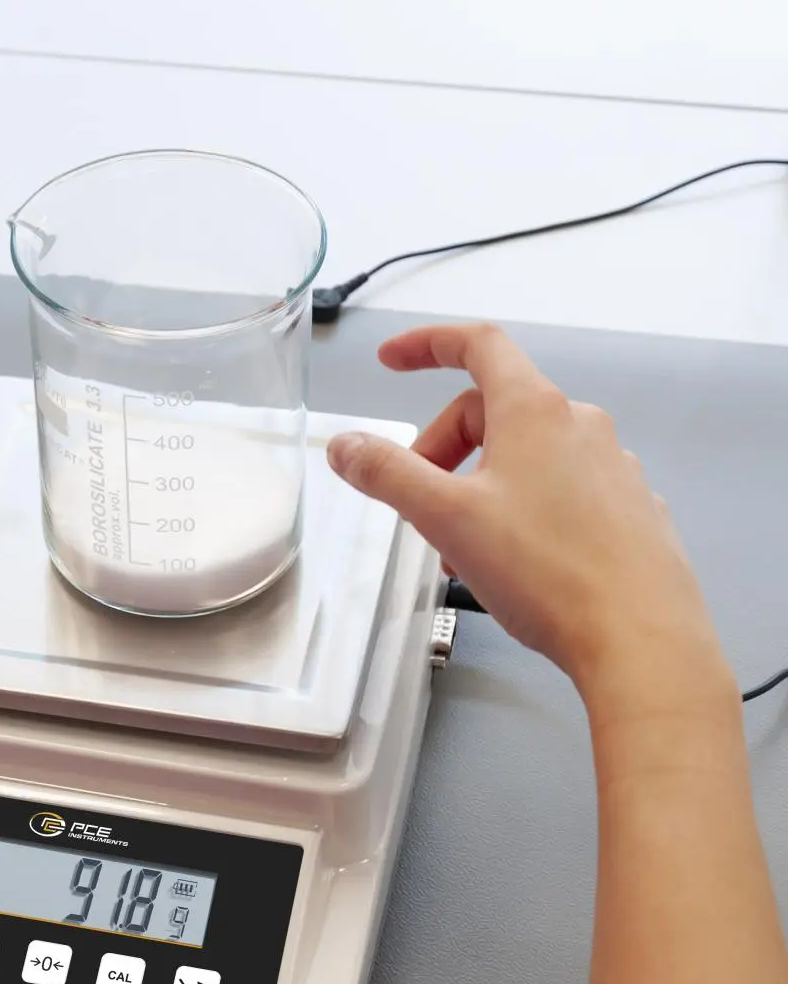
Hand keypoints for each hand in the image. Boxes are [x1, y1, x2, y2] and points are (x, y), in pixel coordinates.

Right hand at [326, 323, 721, 689]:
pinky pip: (564, 489)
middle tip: (420, 510)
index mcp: (535, 411)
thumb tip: (343, 444)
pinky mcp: (633, 510)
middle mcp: (581, 425)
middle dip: (444, 449)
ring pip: (528, 456)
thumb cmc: (540, 569)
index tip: (389, 361)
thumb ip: (388, 474)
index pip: (477, 346)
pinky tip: (519, 563)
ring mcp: (615, 467)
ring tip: (465, 549)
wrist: (640, 639)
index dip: (426, 344)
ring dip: (482, 486)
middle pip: (494, 410)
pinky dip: (525, 508)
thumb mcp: (446, 518)